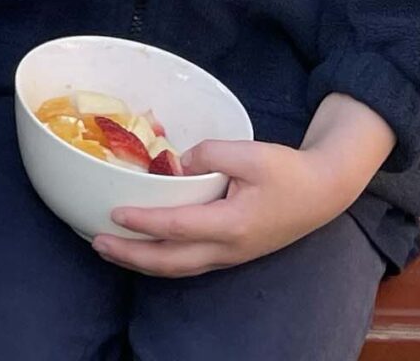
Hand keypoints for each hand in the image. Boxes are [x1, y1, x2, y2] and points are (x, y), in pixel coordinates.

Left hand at [93, 95, 391, 275]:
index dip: (144, 222)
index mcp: (231, 224)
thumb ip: (209, 153)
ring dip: (143, 262)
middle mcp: (228, 248)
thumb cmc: (287, 170)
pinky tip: (146, 248)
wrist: (322, 192)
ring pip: (179, 268)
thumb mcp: (249, 152)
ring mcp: (230, 255)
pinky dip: (162, 259)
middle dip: (132, 255)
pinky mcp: (232, 251)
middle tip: (97, 242)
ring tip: (111, 249)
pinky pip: (190, 263)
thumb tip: (177, 161)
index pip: (177, 227)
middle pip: (171, 261)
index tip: (114, 214)